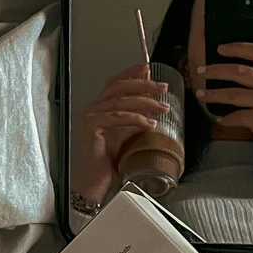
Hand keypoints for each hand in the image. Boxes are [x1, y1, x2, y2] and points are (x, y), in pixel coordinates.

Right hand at [72, 64, 168, 202]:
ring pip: (120, 100)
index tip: (148, 67)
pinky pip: (118, 117)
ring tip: (163, 108)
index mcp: (98, 109)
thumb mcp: (125, 136)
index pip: (114, 83)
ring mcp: (89, 117)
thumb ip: (134, 120)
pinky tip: (149, 124)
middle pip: (119, 87)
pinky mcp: (91, 128)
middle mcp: (92, 110)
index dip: (131, 73)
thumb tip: (152, 106)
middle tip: (162, 88)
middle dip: (143, 85)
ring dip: (145, 102)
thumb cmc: (106, 165)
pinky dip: (136, 118)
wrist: (92, 185)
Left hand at [197, 42, 252, 154]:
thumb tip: (238, 75)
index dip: (237, 48)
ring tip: (201, 94)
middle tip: (202, 72)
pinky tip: (220, 120)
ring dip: (213, 94)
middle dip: (216, 70)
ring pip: (231, 93)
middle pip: (239, 71)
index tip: (221, 49)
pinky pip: (235, 116)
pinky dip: (225, 119)